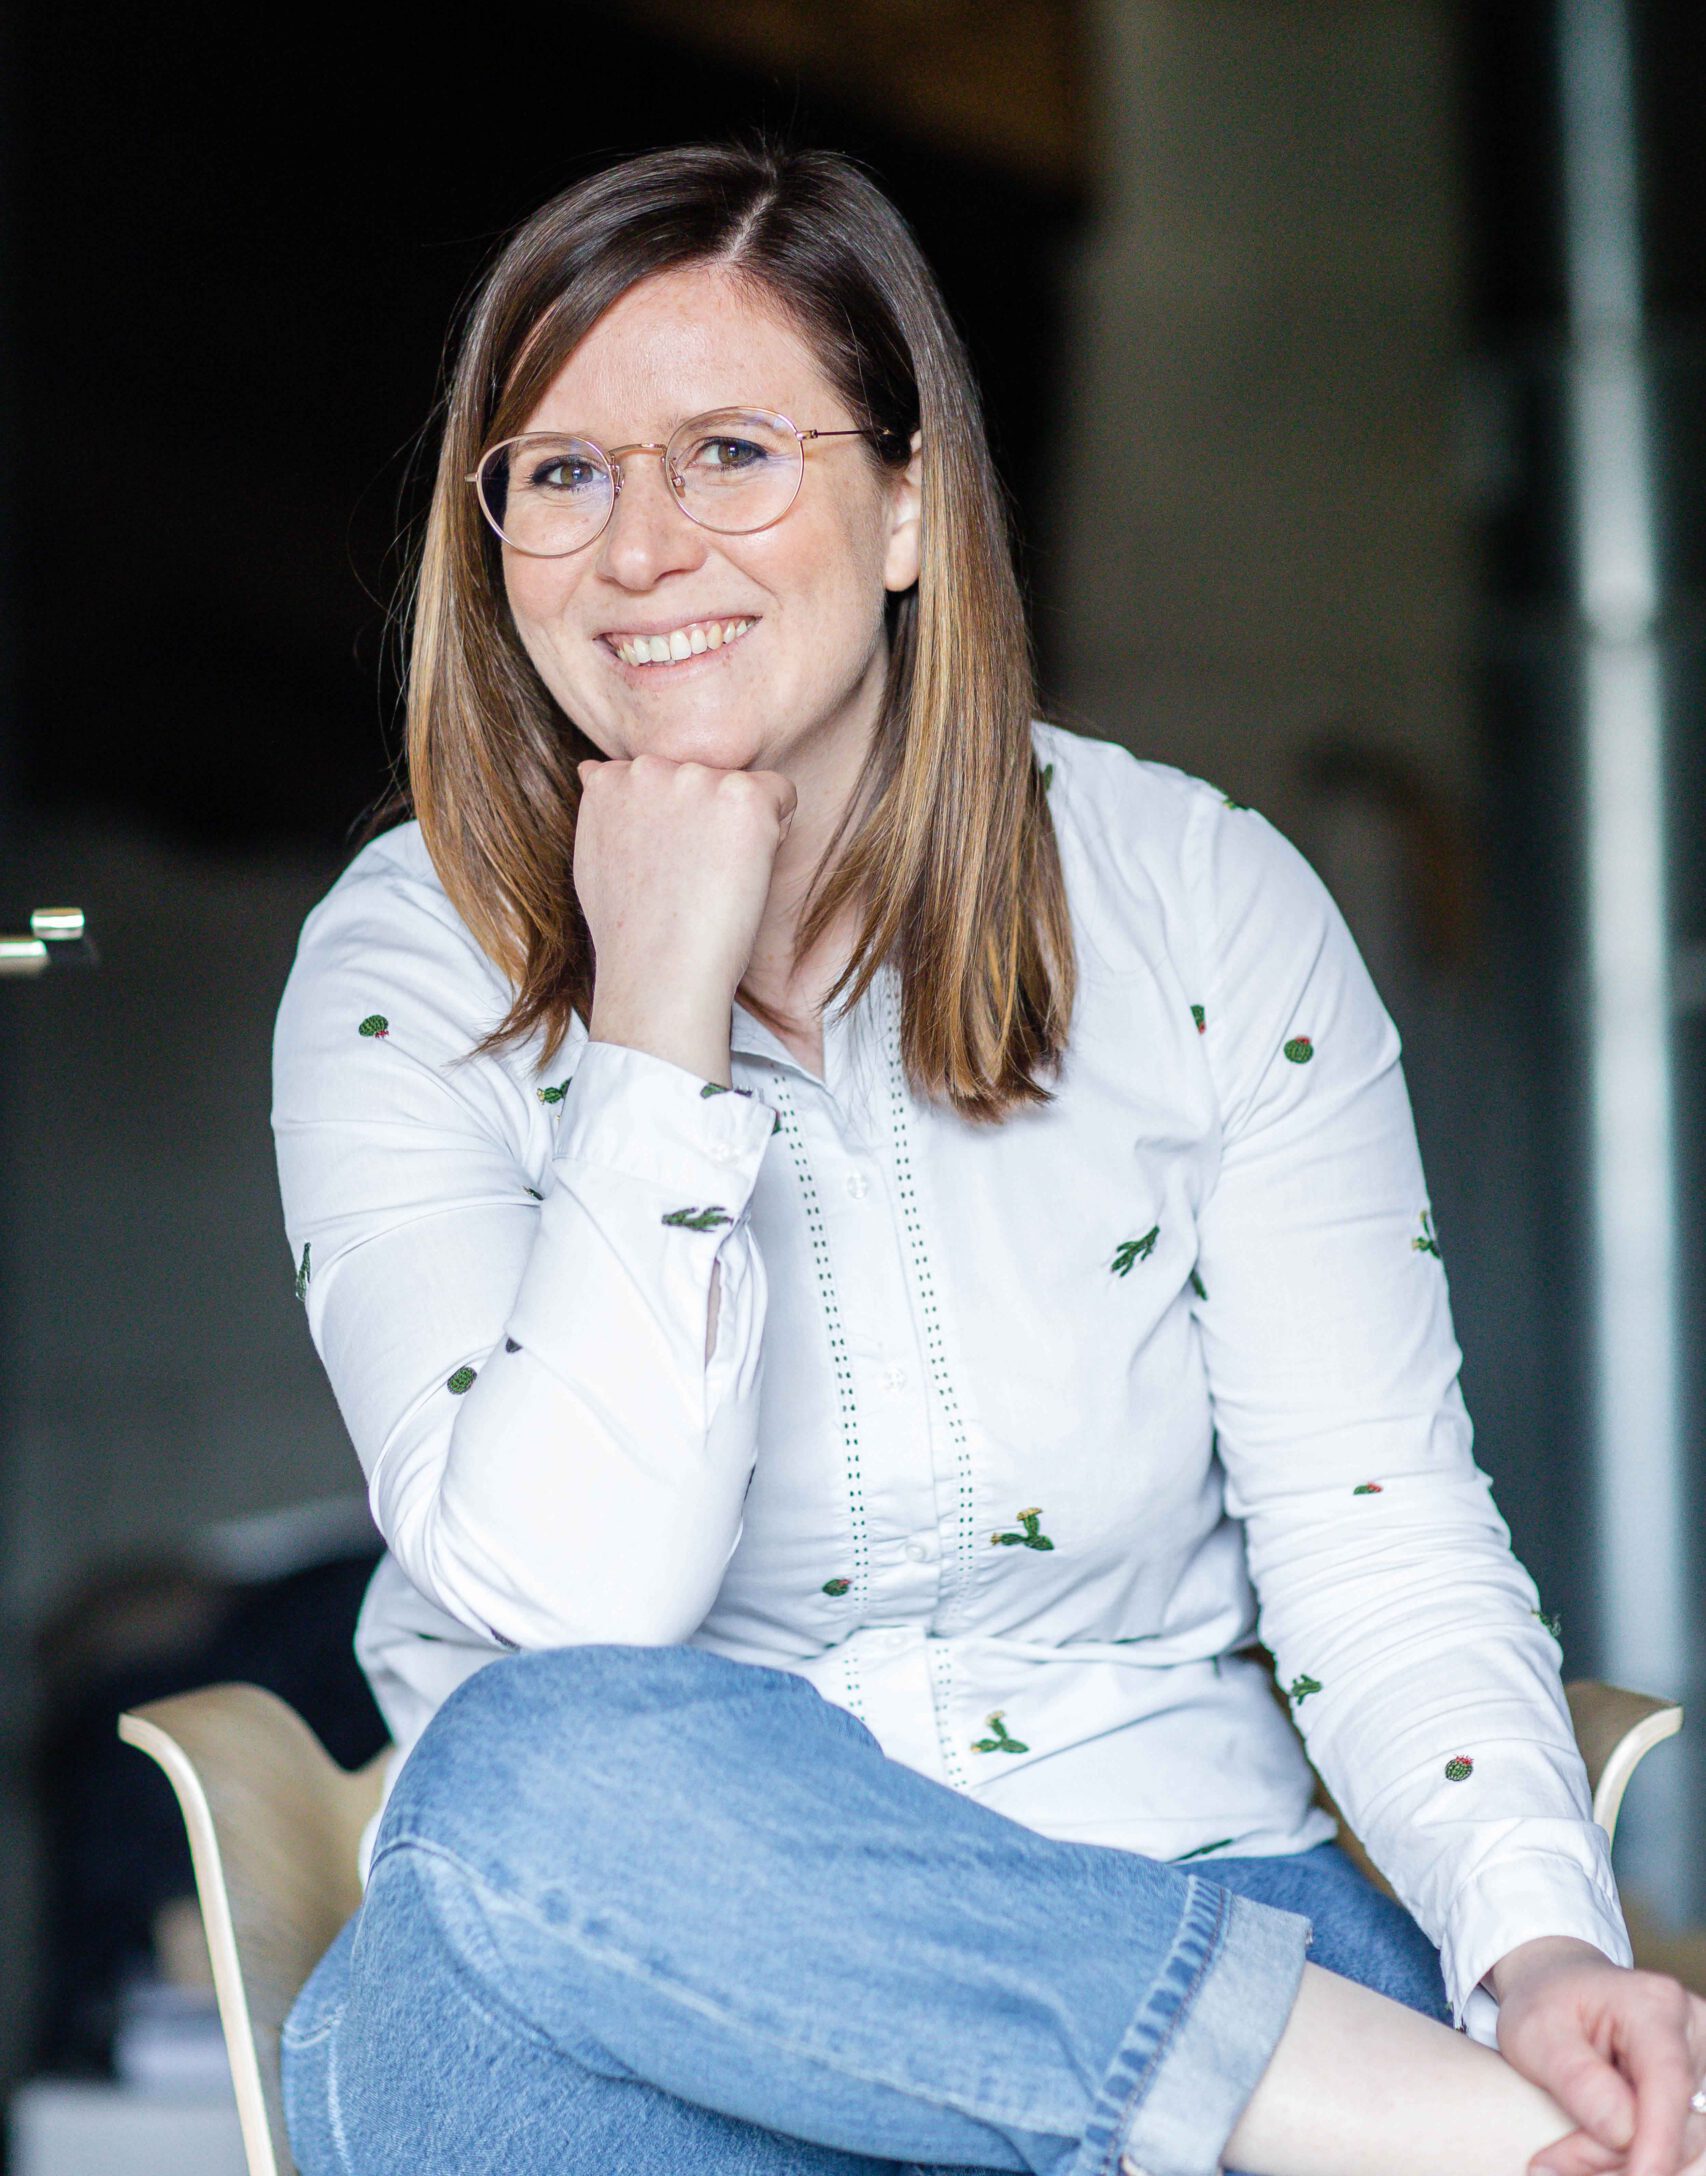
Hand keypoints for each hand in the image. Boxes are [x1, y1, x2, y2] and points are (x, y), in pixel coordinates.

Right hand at [572, 750, 796, 1000]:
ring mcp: (696, 779)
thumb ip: (602, 808)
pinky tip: (747, 869)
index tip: (672, 864)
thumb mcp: (593, 858)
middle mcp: (649, 769)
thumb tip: (592, 772)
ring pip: (740, 786)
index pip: (662, 776)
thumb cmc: (629, 932)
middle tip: (696, 874)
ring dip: (741, 825)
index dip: (677, 823)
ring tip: (716, 877)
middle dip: (708, 815)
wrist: (660, 968)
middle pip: (702, 776)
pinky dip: (778, 829)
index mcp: (609, 780)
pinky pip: (781, 793)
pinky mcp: (742, 796)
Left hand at [1491, 1937, 1705, 2175]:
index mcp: (1653, 2005)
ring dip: (1627, 2166)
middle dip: (1623, 2161)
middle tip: (1552, 2166)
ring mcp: (1703, 2067)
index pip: (1670, 2080)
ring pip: (1687, 2146)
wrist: (1559, 1992)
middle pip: (1682, 2124)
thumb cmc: (1546, 2005)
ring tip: (1564, 2161)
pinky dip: (1638, 2162)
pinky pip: (1681, 2149)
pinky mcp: (1700, 2098)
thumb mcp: (1534, 2031)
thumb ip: (1577, 2079)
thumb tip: (1625, 2135)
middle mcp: (1693, 2034)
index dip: (1659, 2139)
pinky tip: (1591, 2161)